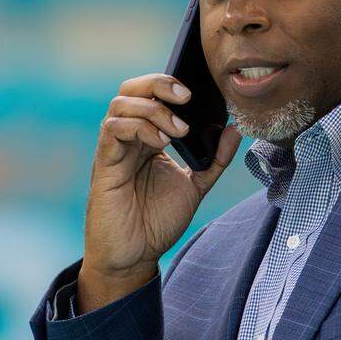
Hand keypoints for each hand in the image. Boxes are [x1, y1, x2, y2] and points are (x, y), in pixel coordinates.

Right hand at [76, 73, 241, 312]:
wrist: (134, 256)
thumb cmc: (157, 222)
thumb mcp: (195, 186)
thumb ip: (215, 159)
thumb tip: (235, 130)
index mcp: (148, 137)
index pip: (151, 93)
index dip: (170, 83)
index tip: (197, 94)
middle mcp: (128, 137)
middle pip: (131, 88)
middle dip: (159, 84)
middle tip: (187, 99)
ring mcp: (114, 149)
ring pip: (121, 104)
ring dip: (154, 109)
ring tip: (179, 132)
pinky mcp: (105, 164)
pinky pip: (113, 130)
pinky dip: (139, 127)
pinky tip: (160, 143)